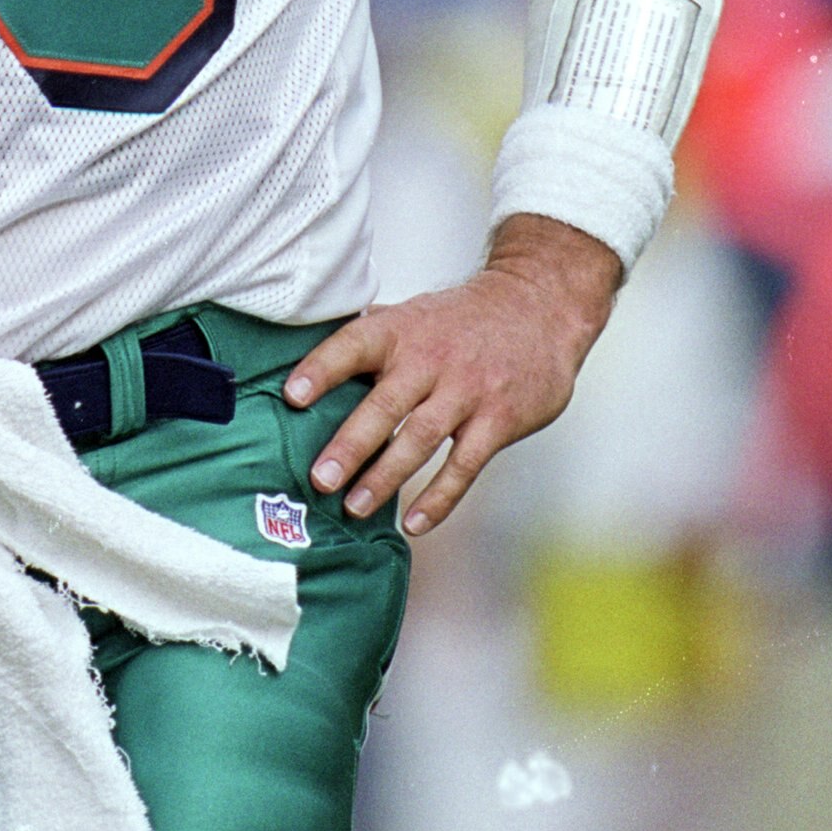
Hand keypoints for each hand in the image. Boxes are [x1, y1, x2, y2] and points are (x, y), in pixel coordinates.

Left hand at [282, 215, 621, 533]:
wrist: (539, 308)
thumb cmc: (462, 320)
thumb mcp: (414, 314)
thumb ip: (370, 339)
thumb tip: (307, 361)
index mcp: (402, 329)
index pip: (354, 345)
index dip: (322, 369)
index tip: (292, 396)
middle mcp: (431, 359)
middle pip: (385, 404)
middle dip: (351, 444)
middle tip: (320, 479)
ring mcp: (467, 391)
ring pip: (420, 439)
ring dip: (386, 476)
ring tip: (354, 507)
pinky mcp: (498, 420)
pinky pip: (464, 465)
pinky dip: (439, 497)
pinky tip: (414, 523)